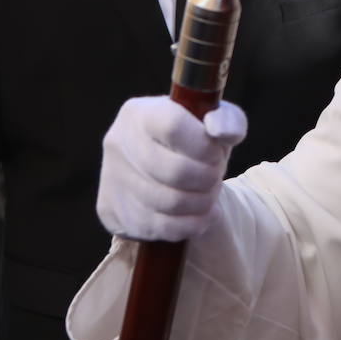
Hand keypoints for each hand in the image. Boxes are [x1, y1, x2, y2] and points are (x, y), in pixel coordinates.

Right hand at [96, 96, 246, 241]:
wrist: (159, 170)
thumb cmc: (190, 140)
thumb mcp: (212, 123)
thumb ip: (228, 121)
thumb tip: (225, 132)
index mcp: (141, 112)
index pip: (174, 127)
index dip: (205, 146)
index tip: (217, 153)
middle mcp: (119, 141)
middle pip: (174, 170)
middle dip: (208, 178)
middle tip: (216, 176)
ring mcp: (113, 178)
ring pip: (169, 202)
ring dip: (202, 202)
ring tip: (210, 194)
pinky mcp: (113, 211)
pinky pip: (162, 227)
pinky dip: (192, 224)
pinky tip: (203, 215)